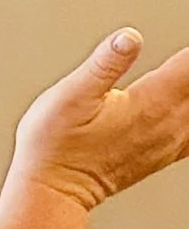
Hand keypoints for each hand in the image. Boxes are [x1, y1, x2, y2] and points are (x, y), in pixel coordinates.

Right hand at [9, 27, 188, 209]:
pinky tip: (185, 111)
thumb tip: (129, 38)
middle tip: (185, 62)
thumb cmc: (54, 144)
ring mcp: (170, 141)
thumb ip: (104, 64)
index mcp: (152, 102)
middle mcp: (169, 123)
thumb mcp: (70, 96)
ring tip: (185, 78)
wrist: (53, 190)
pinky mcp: (164, 154)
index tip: (185, 47)